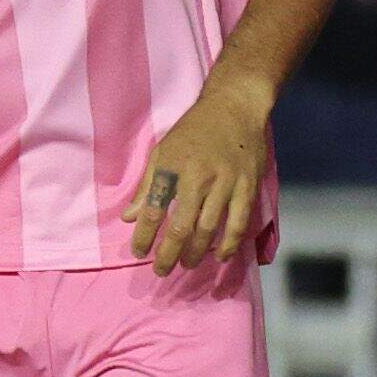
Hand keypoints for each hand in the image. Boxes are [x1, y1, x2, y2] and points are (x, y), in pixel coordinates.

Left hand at [125, 72, 273, 272]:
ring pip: (209, 229)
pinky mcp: (247, 186)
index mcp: (173, 166)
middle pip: (181, 226)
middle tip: (161, 270)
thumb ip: (147, 185)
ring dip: (196, 253)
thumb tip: (129, 217)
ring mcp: (226, 183)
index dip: (144, 235)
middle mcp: (198, 176)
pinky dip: (229, 244)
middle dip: (169, 253)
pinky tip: (220, 256)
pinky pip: (239, 223)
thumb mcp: (163, 149)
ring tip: (186, 265)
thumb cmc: (194, 129)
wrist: (235, 106)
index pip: (153, 208)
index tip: (139, 251)